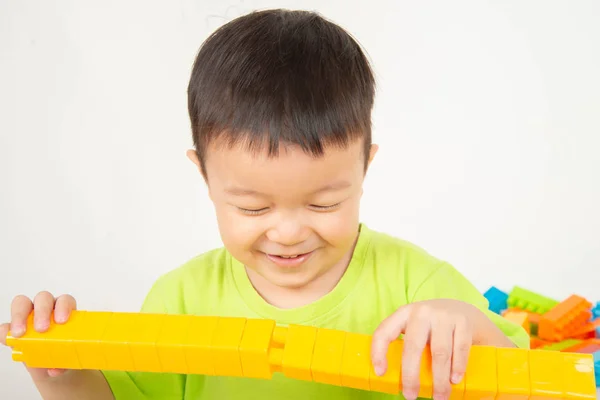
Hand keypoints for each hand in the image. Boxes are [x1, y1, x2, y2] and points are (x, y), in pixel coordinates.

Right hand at [0, 291, 76, 379]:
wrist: (53, 366)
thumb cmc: (66, 354)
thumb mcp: (70, 359)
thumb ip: (66, 362)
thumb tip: (55, 370)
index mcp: (65, 311)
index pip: (65, 301)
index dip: (63, 307)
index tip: (61, 321)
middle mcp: (48, 309)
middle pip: (43, 298)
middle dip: (42, 311)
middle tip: (42, 329)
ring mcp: (29, 316)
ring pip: (22, 304)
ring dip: (20, 317)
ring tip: (20, 334)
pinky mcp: (14, 329)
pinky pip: (6, 326)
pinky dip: (5, 331)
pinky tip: (7, 339)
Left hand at [370, 299, 487, 399]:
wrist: (462, 309)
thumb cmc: (432, 325)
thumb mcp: (415, 328)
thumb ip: (406, 344)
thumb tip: (393, 376)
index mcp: (403, 314)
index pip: (384, 331)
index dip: (378, 352)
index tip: (380, 373)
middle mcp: (422, 312)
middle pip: (412, 346)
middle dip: (410, 375)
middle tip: (410, 395)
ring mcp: (443, 316)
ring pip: (439, 352)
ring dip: (439, 379)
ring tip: (439, 396)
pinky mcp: (463, 322)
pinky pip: (460, 349)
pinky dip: (458, 368)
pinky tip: (454, 380)